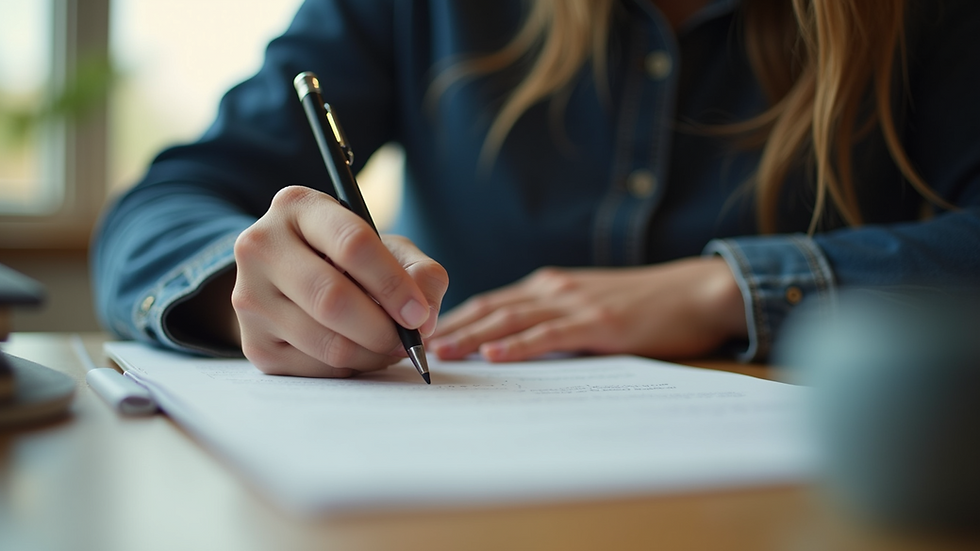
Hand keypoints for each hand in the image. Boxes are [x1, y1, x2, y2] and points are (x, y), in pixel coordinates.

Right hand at [231, 186, 448, 376]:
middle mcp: (261, 246)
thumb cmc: (348, 260)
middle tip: (406, 340)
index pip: (352, 244)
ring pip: (325, 342)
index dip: (393, 284)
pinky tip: (358, 351)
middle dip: (381, 328)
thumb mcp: (388, 249)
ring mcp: (250, 297)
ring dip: (371, 354)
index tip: (418, 313)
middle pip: (332, 299)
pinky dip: (350, 368)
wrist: (292, 280)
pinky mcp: (253, 343)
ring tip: (388, 345)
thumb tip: (424, 319)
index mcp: (297, 207)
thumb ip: (421, 273)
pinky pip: (315, 369)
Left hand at [429, 257, 745, 361]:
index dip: (453, 318)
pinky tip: (495, 355)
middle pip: (490, 308)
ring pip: (512, 319)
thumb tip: (511, 346)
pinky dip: (520, 344)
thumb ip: (552, 320)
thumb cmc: (643, 305)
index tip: (419, 335)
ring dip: (472, 335)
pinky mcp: (600, 323)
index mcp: (549, 287)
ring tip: (440, 351)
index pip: (490, 303)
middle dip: (449, 327)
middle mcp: (554, 289)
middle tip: (410, 344)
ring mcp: (576, 303)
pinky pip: (551, 335)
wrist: (696, 292)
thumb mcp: (588, 306)